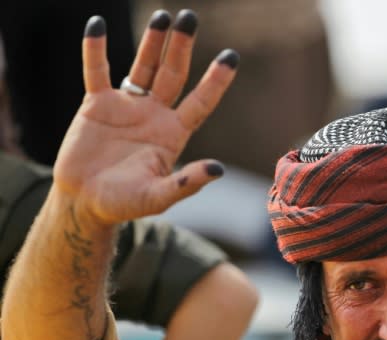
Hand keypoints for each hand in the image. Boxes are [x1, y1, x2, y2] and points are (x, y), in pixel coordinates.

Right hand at [53, 10, 237, 226]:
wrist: (85, 203)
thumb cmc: (125, 204)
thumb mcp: (158, 196)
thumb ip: (186, 183)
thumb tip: (218, 169)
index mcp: (173, 134)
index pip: (200, 101)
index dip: (216, 80)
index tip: (231, 56)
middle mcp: (155, 115)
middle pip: (173, 74)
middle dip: (182, 47)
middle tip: (190, 17)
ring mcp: (127, 106)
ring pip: (143, 66)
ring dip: (152, 41)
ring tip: (164, 16)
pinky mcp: (96, 104)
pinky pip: (96, 71)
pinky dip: (95, 49)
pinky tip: (97, 25)